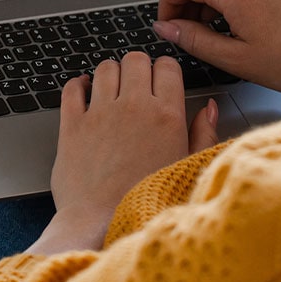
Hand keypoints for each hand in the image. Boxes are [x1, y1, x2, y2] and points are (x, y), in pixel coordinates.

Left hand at [35, 52, 218, 252]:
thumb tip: (209, 107)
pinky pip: (72, 88)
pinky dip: (78, 84)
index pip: (167, 66)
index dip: (165, 68)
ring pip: (104, 68)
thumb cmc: (146, 198)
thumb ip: (202, 133)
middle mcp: (132, 107)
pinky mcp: (71, 124)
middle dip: (138, 65)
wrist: (101, 221)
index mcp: (166, 115)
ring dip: (110, 72)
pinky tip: (84, 89)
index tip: (161, 76)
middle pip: (135, 60)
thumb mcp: (187, 165)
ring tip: (112, 86)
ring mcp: (99, 113)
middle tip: (137, 80)